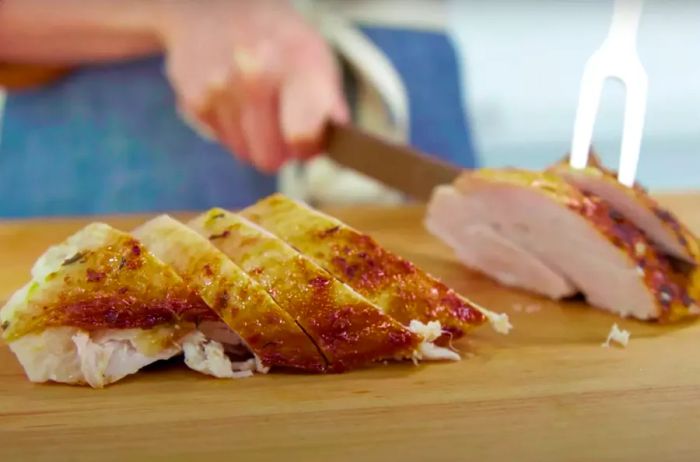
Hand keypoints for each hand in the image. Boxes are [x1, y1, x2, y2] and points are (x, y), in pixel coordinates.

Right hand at [157, 0, 347, 172]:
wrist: (216, 6)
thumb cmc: (278, 40)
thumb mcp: (316, 58)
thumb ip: (330, 106)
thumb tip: (337, 144)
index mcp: (298, 64)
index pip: (302, 135)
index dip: (307, 149)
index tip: (308, 141)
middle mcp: (256, 75)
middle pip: (269, 158)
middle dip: (279, 151)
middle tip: (282, 126)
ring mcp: (221, 88)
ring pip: (245, 154)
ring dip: (254, 139)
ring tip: (256, 105)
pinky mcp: (195, 100)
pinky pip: (222, 141)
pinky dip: (231, 127)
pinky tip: (234, 98)